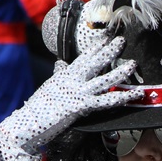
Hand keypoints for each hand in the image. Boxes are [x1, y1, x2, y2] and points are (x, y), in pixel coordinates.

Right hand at [0, 37, 141, 160]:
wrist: (28, 123)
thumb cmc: (39, 108)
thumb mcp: (50, 87)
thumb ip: (59, 76)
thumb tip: (62, 65)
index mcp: (65, 75)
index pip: (82, 57)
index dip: (95, 47)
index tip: (105, 37)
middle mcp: (72, 80)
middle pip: (94, 62)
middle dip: (109, 51)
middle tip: (122, 40)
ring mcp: (78, 92)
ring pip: (104, 79)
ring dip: (120, 72)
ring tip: (133, 64)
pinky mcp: (82, 106)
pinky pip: (106, 101)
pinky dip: (122, 97)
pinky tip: (134, 94)